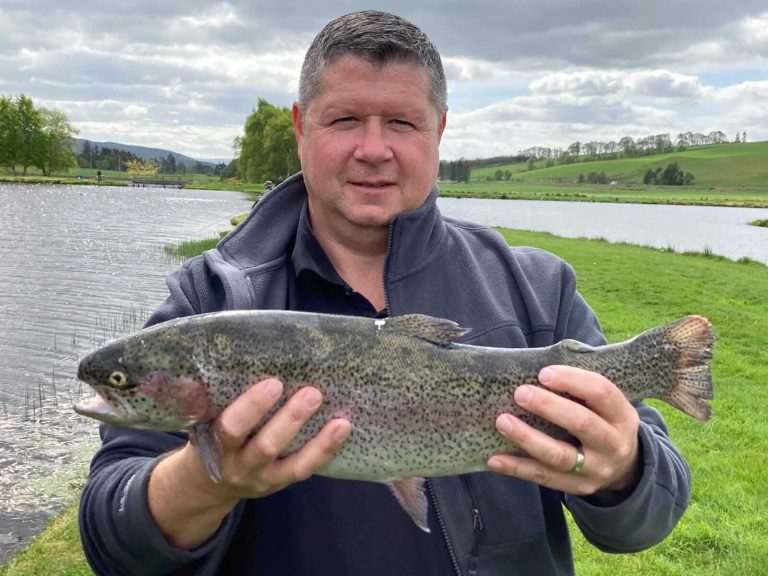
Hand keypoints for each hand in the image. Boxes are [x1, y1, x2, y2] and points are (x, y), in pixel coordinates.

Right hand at [149, 378, 351, 549]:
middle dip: (290, 419)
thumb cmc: (208, 440)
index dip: (251, 408)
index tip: (273, 383)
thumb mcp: (198, 424)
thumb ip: (198, 405)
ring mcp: (263, 477)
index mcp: (216, 447)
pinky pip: (304, 469)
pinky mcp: (280, 482)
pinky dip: (325, 449)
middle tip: (311, 392)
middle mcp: (240, 466)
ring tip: (338, 417)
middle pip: (266, 446)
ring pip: (291, 462)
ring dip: (317, 440)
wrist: (208, 487)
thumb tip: (191, 378)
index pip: (231, 429)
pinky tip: (343, 428)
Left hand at [487, 366, 640, 497]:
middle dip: (549, 407)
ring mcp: (596, 470)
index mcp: (622, 416)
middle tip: (520, 393)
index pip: (601, 392)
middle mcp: (613, 444)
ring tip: (502, 422)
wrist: (624, 468)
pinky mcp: (578, 488)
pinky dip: (517, 468)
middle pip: (582, 424)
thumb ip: (580, 390)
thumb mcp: (606, 406)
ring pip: (560, 456)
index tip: (543, 373)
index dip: (572, 380)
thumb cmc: (602, 422)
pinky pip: (544, 478)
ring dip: (527, 438)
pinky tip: (494, 459)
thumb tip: (534, 371)